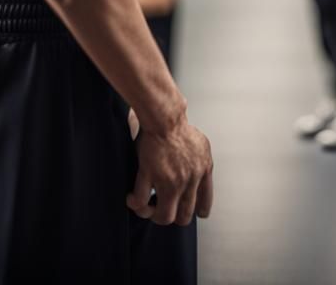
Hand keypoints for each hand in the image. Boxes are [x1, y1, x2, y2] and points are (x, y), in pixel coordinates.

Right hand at [126, 112, 213, 226]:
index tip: (190, 213)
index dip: (196, 212)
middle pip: (183, 216)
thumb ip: (201, 166)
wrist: (166, 118)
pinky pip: (141, 202)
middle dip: (171, 215)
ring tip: (146, 207)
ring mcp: (170, 181)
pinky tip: (132, 198)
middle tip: (162, 208)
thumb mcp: (201, 147)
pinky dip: (135, 204)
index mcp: (203, 171)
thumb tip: (199, 177)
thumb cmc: (180, 129)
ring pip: (164, 217)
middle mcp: (189, 180)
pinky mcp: (151, 175)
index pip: (204, 203)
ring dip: (153, 214)